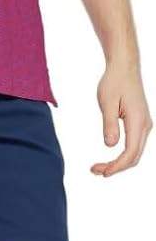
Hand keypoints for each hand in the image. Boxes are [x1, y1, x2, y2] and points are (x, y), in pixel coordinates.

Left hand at [91, 61, 152, 175]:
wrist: (124, 68)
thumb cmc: (114, 82)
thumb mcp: (107, 102)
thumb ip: (109, 124)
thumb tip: (110, 145)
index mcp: (138, 121)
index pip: (131, 152)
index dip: (117, 166)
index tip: (102, 172)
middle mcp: (145, 125)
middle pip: (135, 156)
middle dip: (116, 167)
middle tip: (95, 171)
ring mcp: (144, 124)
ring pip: (135, 152)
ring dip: (119, 163)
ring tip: (99, 167)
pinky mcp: (140, 123)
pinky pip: (134, 145)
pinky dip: (122, 155)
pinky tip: (110, 157)